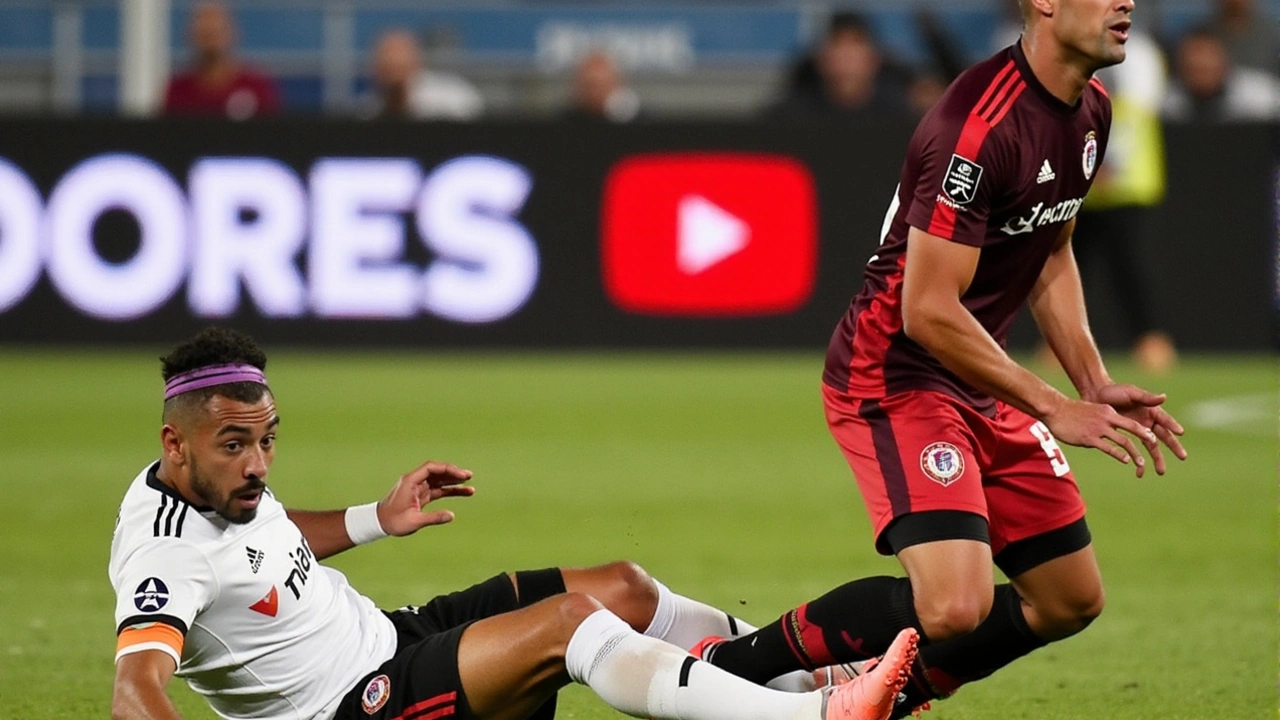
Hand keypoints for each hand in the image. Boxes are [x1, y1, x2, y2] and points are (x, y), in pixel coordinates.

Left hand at [376, 461, 474, 535]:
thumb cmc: (393, 521)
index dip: (447, 469)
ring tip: (470, 484)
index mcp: (410, 482)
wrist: (379, 523)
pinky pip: (438, 489)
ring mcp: (418, 487)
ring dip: (453, 481)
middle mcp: (415, 481)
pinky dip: (449, 490)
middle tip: (469, 476)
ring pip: (439, 480)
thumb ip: (433, 518)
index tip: (461, 475)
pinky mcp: (421, 495)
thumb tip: (451, 515)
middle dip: (453, 473)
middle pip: (437, 471)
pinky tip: (462, 492)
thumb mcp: (414, 521)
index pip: (431, 468)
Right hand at [1042, 396, 1161, 476]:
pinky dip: (1119, 454)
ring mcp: (1099, 428)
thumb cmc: (1070, 411)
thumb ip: (1101, 418)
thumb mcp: (1091, 410)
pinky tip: (1125, 460)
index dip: (1142, 430)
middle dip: (1146, 438)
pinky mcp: (1090, 438)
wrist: (1054, 409)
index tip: (1151, 437)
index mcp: (1108, 411)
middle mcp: (1106, 419)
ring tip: (1141, 463)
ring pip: (1123, 441)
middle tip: (1155, 446)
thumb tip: (1107, 428)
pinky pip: (1109, 447)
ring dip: (1134, 453)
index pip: (1129, 421)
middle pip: (1133, 428)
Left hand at [1086, 383, 1187, 474]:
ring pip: (1151, 447)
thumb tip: (1164, 397)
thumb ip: (1146, 397)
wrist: (1095, 397)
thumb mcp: (1130, 393)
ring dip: (1157, 459)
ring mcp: (1138, 430)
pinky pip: (1135, 450)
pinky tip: (1139, 471)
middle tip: (1183, 457)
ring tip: (1161, 472)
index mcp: (1151, 410)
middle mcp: (1148, 421)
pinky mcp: (1127, 437)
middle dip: (1173, 447)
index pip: (1165, 419)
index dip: (1172, 425)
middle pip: (1163, 436)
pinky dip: (1138, 460)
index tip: (1181, 432)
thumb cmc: (1114, 391)